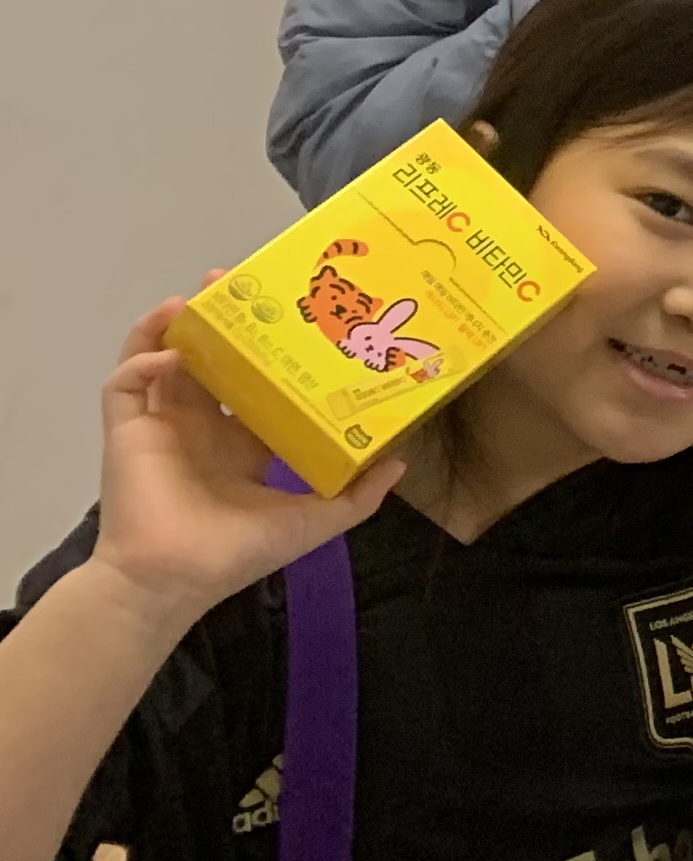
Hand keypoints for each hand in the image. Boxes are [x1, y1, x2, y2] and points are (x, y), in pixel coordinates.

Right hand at [90, 308, 403, 639]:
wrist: (176, 577)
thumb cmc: (238, 551)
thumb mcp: (312, 521)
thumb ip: (359, 496)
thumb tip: (399, 461)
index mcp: (242, 442)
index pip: (258, 381)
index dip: (272, 350)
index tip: (294, 315)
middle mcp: (202, 425)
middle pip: (210, 356)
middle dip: (220, 319)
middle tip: (236, 282)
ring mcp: (162, 424)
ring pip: (162, 356)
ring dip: (174, 324)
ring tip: (194, 297)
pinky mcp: (126, 430)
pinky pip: (125, 382)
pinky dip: (143, 359)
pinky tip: (171, 354)